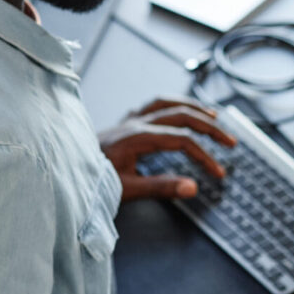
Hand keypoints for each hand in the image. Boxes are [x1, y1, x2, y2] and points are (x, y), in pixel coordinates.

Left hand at [98, 97, 237, 200]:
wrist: (62, 170)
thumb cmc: (90, 182)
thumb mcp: (126, 189)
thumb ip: (161, 188)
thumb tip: (193, 188)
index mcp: (136, 137)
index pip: (182, 141)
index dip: (204, 155)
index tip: (218, 173)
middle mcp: (134, 123)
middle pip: (181, 115)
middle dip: (210, 127)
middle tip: (230, 141)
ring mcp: (127, 120)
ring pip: (167, 103)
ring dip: (193, 108)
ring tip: (213, 115)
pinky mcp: (123, 123)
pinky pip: (152, 105)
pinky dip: (171, 105)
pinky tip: (179, 111)